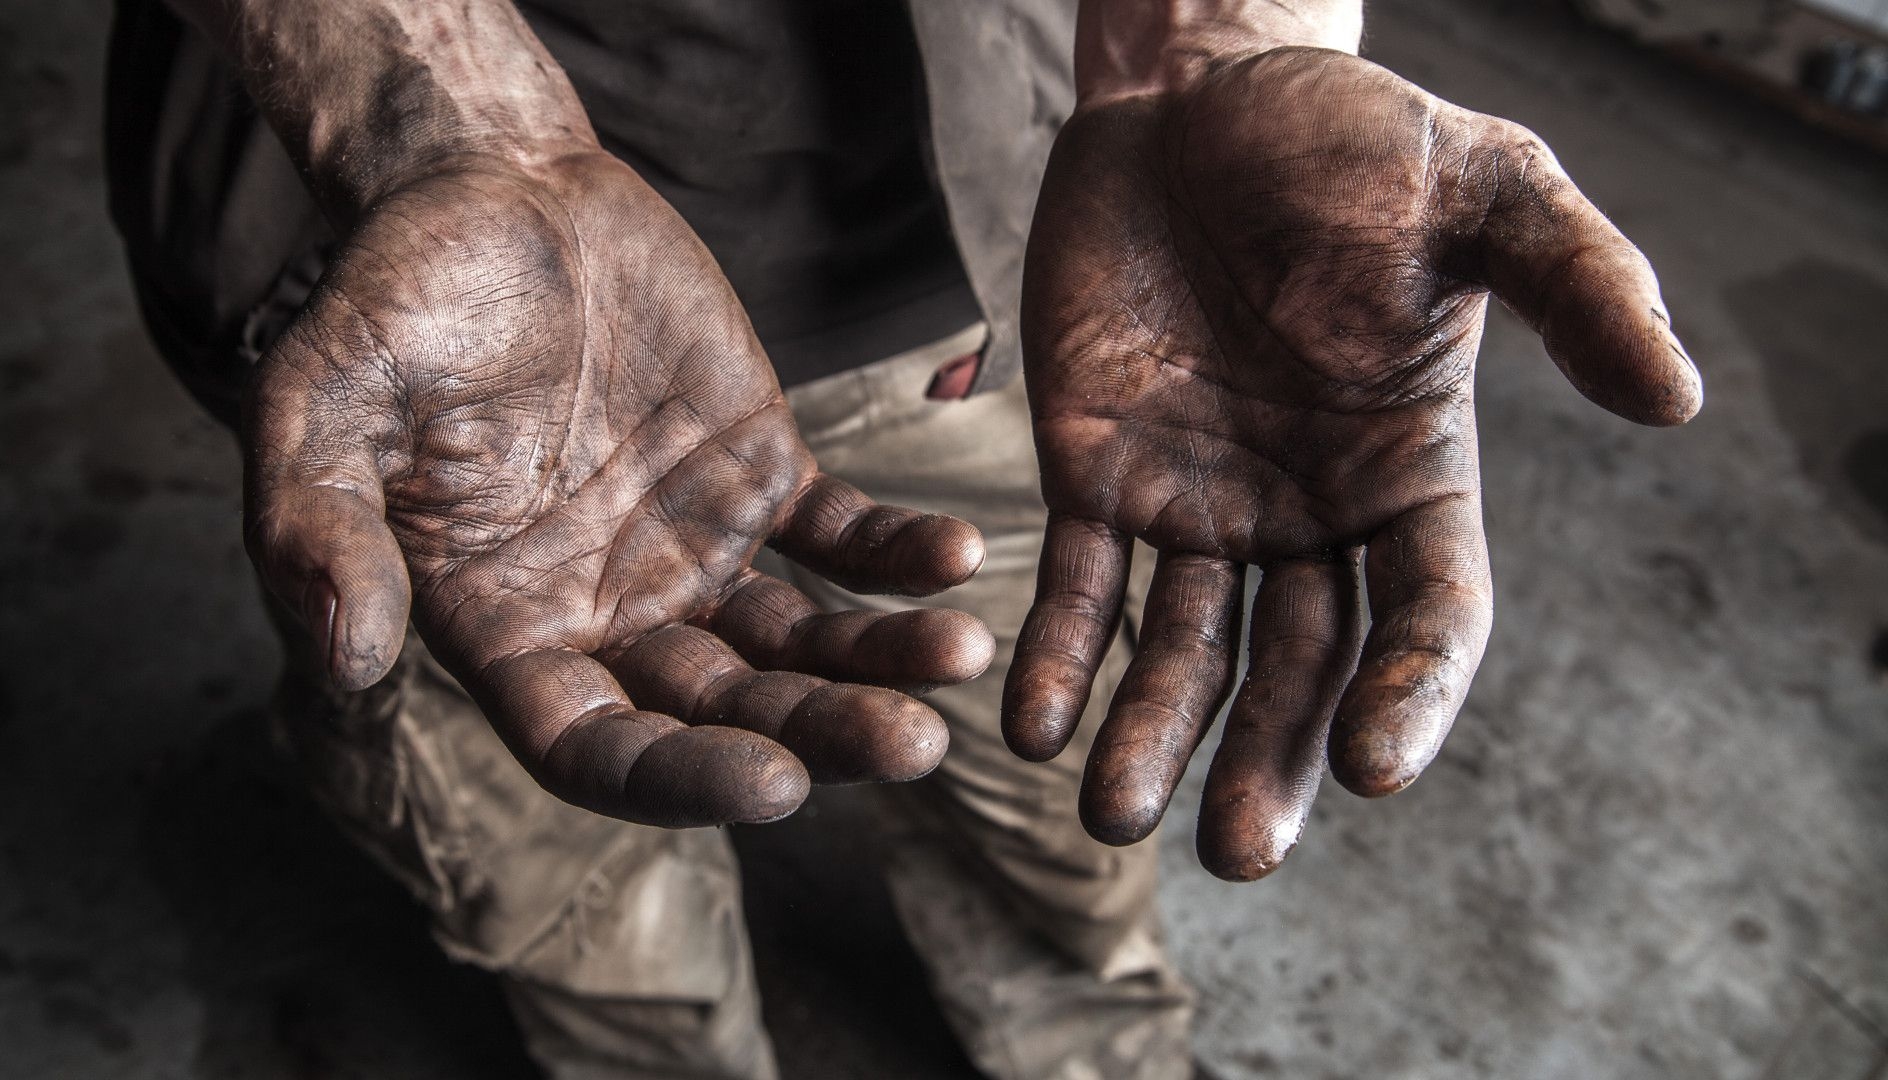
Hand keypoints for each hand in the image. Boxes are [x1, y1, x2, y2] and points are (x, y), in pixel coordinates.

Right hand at [247, 148, 993, 826]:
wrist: (489, 190)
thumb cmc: (391, 303)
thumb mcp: (317, 408)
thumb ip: (317, 532)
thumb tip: (347, 661)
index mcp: (506, 632)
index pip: (597, 749)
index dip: (682, 780)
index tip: (778, 788)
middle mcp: (609, 615)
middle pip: (724, 712)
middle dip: (818, 734)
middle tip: (914, 746)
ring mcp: (692, 549)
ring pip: (798, 639)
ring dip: (878, 659)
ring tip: (962, 659)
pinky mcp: (757, 474)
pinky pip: (839, 534)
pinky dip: (897, 552)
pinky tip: (957, 558)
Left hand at [1005, 47, 1700, 878]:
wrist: (1197, 97)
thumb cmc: (1350, 139)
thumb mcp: (1485, 191)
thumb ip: (1579, 283)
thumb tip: (1678, 400)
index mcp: (1408, 472)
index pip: (1428, 613)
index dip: (1409, 693)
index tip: (1372, 769)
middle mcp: (1306, 512)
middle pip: (1299, 668)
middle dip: (1268, 759)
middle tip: (1240, 851)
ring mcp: (1198, 502)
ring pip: (1180, 648)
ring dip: (1150, 736)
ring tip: (1113, 817)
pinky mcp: (1097, 473)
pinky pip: (1078, 583)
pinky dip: (1059, 657)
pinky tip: (1036, 729)